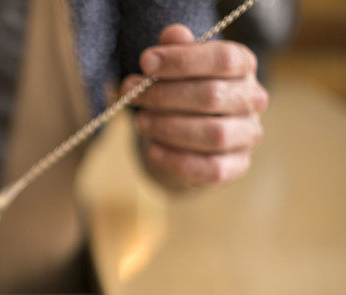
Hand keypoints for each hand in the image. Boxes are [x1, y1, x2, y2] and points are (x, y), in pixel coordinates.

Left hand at [121, 24, 268, 188]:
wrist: (186, 135)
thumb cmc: (180, 92)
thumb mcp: (176, 67)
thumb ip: (177, 49)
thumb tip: (174, 35)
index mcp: (243, 67)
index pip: (223, 59)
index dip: (182, 60)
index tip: (145, 63)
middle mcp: (253, 99)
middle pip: (211, 96)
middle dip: (164, 95)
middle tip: (133, 95)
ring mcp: (248, 135)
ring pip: (213, 134)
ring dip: (168, 128)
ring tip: (141, 122)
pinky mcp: (237, 165)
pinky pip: (210, 168)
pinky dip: (176, 160)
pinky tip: (153, 149)